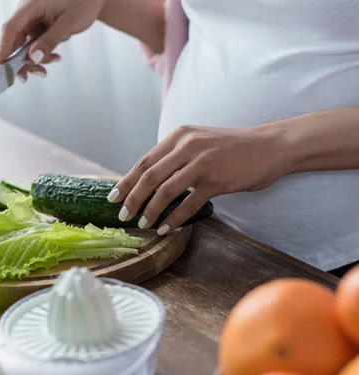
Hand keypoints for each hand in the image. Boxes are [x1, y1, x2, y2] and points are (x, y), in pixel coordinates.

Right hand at [0, 0, 105, 81]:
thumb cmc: (85, 0)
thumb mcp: (70, 22)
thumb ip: (50, 40)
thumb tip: (34, 58)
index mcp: (31, 5)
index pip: (10, 29)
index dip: (2, 49)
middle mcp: (28, 11)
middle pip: (14, 39)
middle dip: (20, 60)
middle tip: (26, 78)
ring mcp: (33, 17)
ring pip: (25, 44)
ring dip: (33, 58)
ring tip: (48, 65)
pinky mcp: (39, 23)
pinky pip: (34, 42)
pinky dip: (42, 52)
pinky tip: (54, 56)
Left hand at [107, 125, 287, 234]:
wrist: (271, 146)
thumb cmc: (233, 148)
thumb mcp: (199, 143)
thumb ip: (176, 156)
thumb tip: (149, 180)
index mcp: (179, 136)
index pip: (144, 162)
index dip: (126, 181)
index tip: (113, 197)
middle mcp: (187, 146)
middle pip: (149, 176)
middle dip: (132, 199)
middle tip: (123, 216)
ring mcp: (202, 162)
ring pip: (165, 191)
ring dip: (151, 211)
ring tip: (143, 224)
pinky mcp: (217, 179)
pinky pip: (189, 203)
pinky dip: (175, 218)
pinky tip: (167, 228)